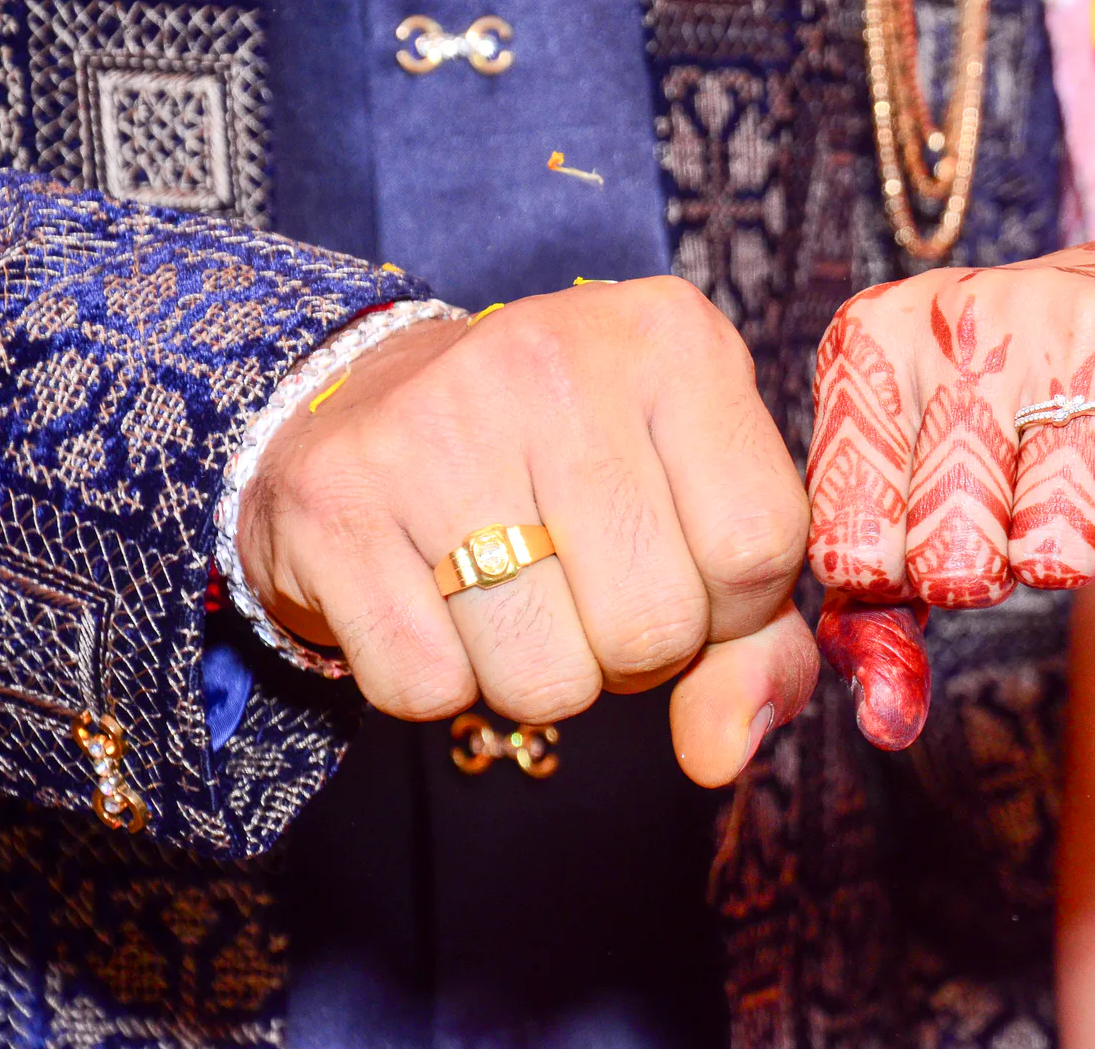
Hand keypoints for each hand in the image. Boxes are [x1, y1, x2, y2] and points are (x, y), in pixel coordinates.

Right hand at [238, 277, 817, 786]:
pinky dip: (444, 680)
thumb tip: (723, 753)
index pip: (760, 546)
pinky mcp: (335, 501)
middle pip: (655, 627)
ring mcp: (434, 425)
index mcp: (673, 341)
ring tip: (516, 591)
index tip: (684, 568)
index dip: (732, 606)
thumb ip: (758, 638)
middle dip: (636, 653)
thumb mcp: (695, 506)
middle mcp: (554, 360)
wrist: (365, 402)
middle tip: (588, 586)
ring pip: (547, 680)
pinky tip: (433, 598)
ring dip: (543, 676)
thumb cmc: (570, 467)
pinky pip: (430, 689)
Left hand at [806, 201, 1094, 748]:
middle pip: (954, 565)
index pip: (850, 555)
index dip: (896, 576)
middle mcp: (967, 321)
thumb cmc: (1000, 413)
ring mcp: (1078, 329)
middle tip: (1003, 505)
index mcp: (872, 343)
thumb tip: (887, 720)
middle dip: (983, 569)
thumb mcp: (909, 478)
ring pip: (1057, 552)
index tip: (920, 528)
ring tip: (1064, 473)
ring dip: (1065, 544)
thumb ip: (873, 605)